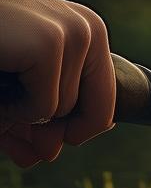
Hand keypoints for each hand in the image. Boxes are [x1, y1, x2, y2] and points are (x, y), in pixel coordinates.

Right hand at [0, 0, 114, 166]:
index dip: (77, 131)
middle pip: (85, 114)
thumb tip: (44, 156)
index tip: (47, 137)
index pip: (104, 106)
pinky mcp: (48, 44)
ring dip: (21, 110)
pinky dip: (14, 107)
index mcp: (91, 35)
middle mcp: (89, 31)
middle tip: (10, 109)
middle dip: (46, 125)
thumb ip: (34, 119)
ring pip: (61, 112)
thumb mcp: (19, 82)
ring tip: (2, 81)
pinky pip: (44, 106)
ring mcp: (73, 35)